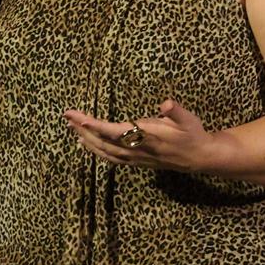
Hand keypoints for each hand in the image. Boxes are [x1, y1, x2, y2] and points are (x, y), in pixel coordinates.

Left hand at [64, 100, 221, 170]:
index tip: (80, 118)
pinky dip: (93, 150)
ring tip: (70, 127)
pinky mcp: (133, 161)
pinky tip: (84, 143)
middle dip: (83, 129)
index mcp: (146, 137)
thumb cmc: (192, 133)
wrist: (198, 157)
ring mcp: (133, 158)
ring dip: (85, 139)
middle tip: (67, 116)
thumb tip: (166, 103)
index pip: (116, 132)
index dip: (97, 126)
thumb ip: (175, 111)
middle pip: (103, 142)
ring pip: (103, 151)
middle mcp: (136, 150)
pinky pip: (108, 157)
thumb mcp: (188, 119)